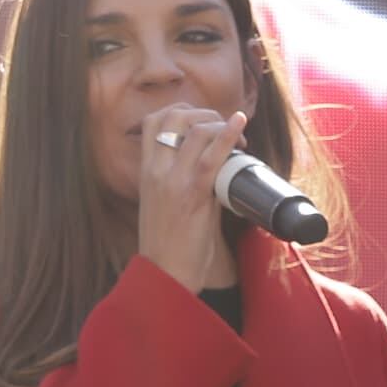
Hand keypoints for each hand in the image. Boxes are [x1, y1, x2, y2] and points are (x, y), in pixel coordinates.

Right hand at [135, 103, 242, 293]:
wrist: (165, 275)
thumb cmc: (168, 245)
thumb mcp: (163, 203)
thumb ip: (180, 179)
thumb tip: (211, 163)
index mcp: (146, 172)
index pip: (154, 121)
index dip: (180, 110)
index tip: (201, 120)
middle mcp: (156, 171)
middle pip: (174, 116)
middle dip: (202, 112)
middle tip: (222, 128)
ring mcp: (173, 181)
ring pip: (195, 131)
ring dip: (220, 125)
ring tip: (239, 137)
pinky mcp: (193, 195)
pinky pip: (211, 157)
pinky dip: (228, 135)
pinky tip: (239, 124)